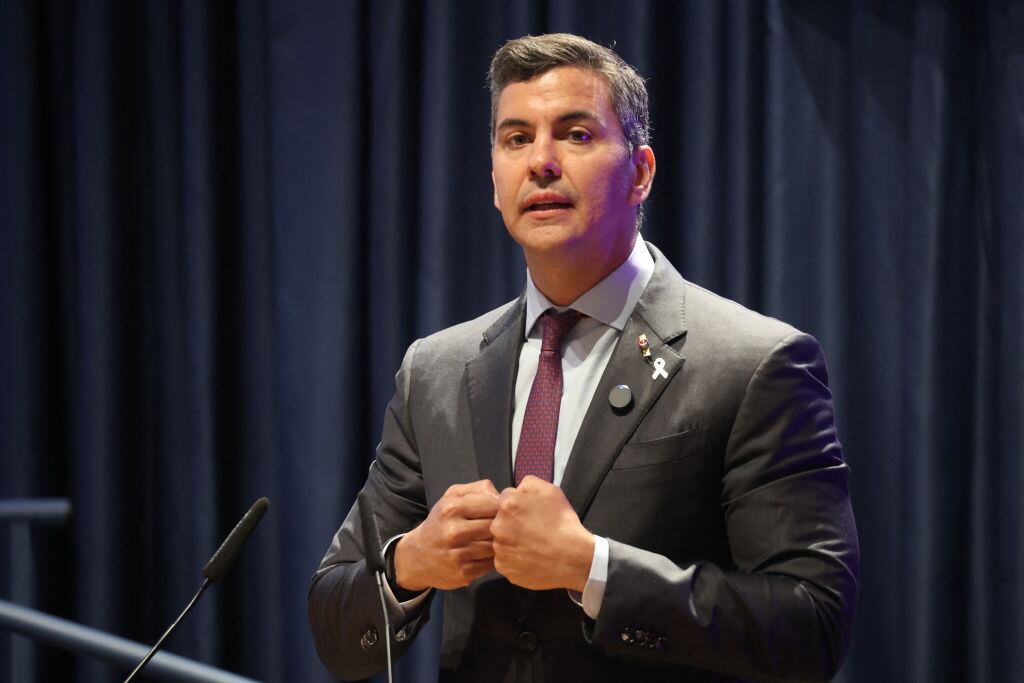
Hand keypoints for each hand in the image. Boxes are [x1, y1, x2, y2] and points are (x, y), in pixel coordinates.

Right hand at [394, 479, 499, 590]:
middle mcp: (454, 531)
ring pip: (495, 546)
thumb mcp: (451, 497)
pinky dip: (490, 559)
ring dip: (496, 544)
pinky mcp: (464, 573)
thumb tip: (501, 496)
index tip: (497, 512)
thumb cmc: (440, 522)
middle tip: (497, 528)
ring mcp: (459, 554)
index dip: (500, 508)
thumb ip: (478, 489)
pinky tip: (482, 554)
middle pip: (496, 526)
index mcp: (452, 508)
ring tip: (489, 540)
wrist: (417, 555)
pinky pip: (490, 564)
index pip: (493, 505)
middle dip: (500, 527)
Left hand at [490, 476, 594, 591]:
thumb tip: (516, 490)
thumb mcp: (550, 490)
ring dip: (512, 541)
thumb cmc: (561, 522)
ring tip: (533, 544)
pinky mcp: (504, 568)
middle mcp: (497, 526)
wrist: (572, 557)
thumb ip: (527, 484)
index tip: (530, 512)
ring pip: (502, 540)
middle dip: (512, 522)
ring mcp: (499, 549)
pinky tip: (530, 557)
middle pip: (500, 520)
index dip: (518, 504)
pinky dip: (514, 559)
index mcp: (507, 505)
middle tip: (532, 529)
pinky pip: (505, 559)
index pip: (504, 499)